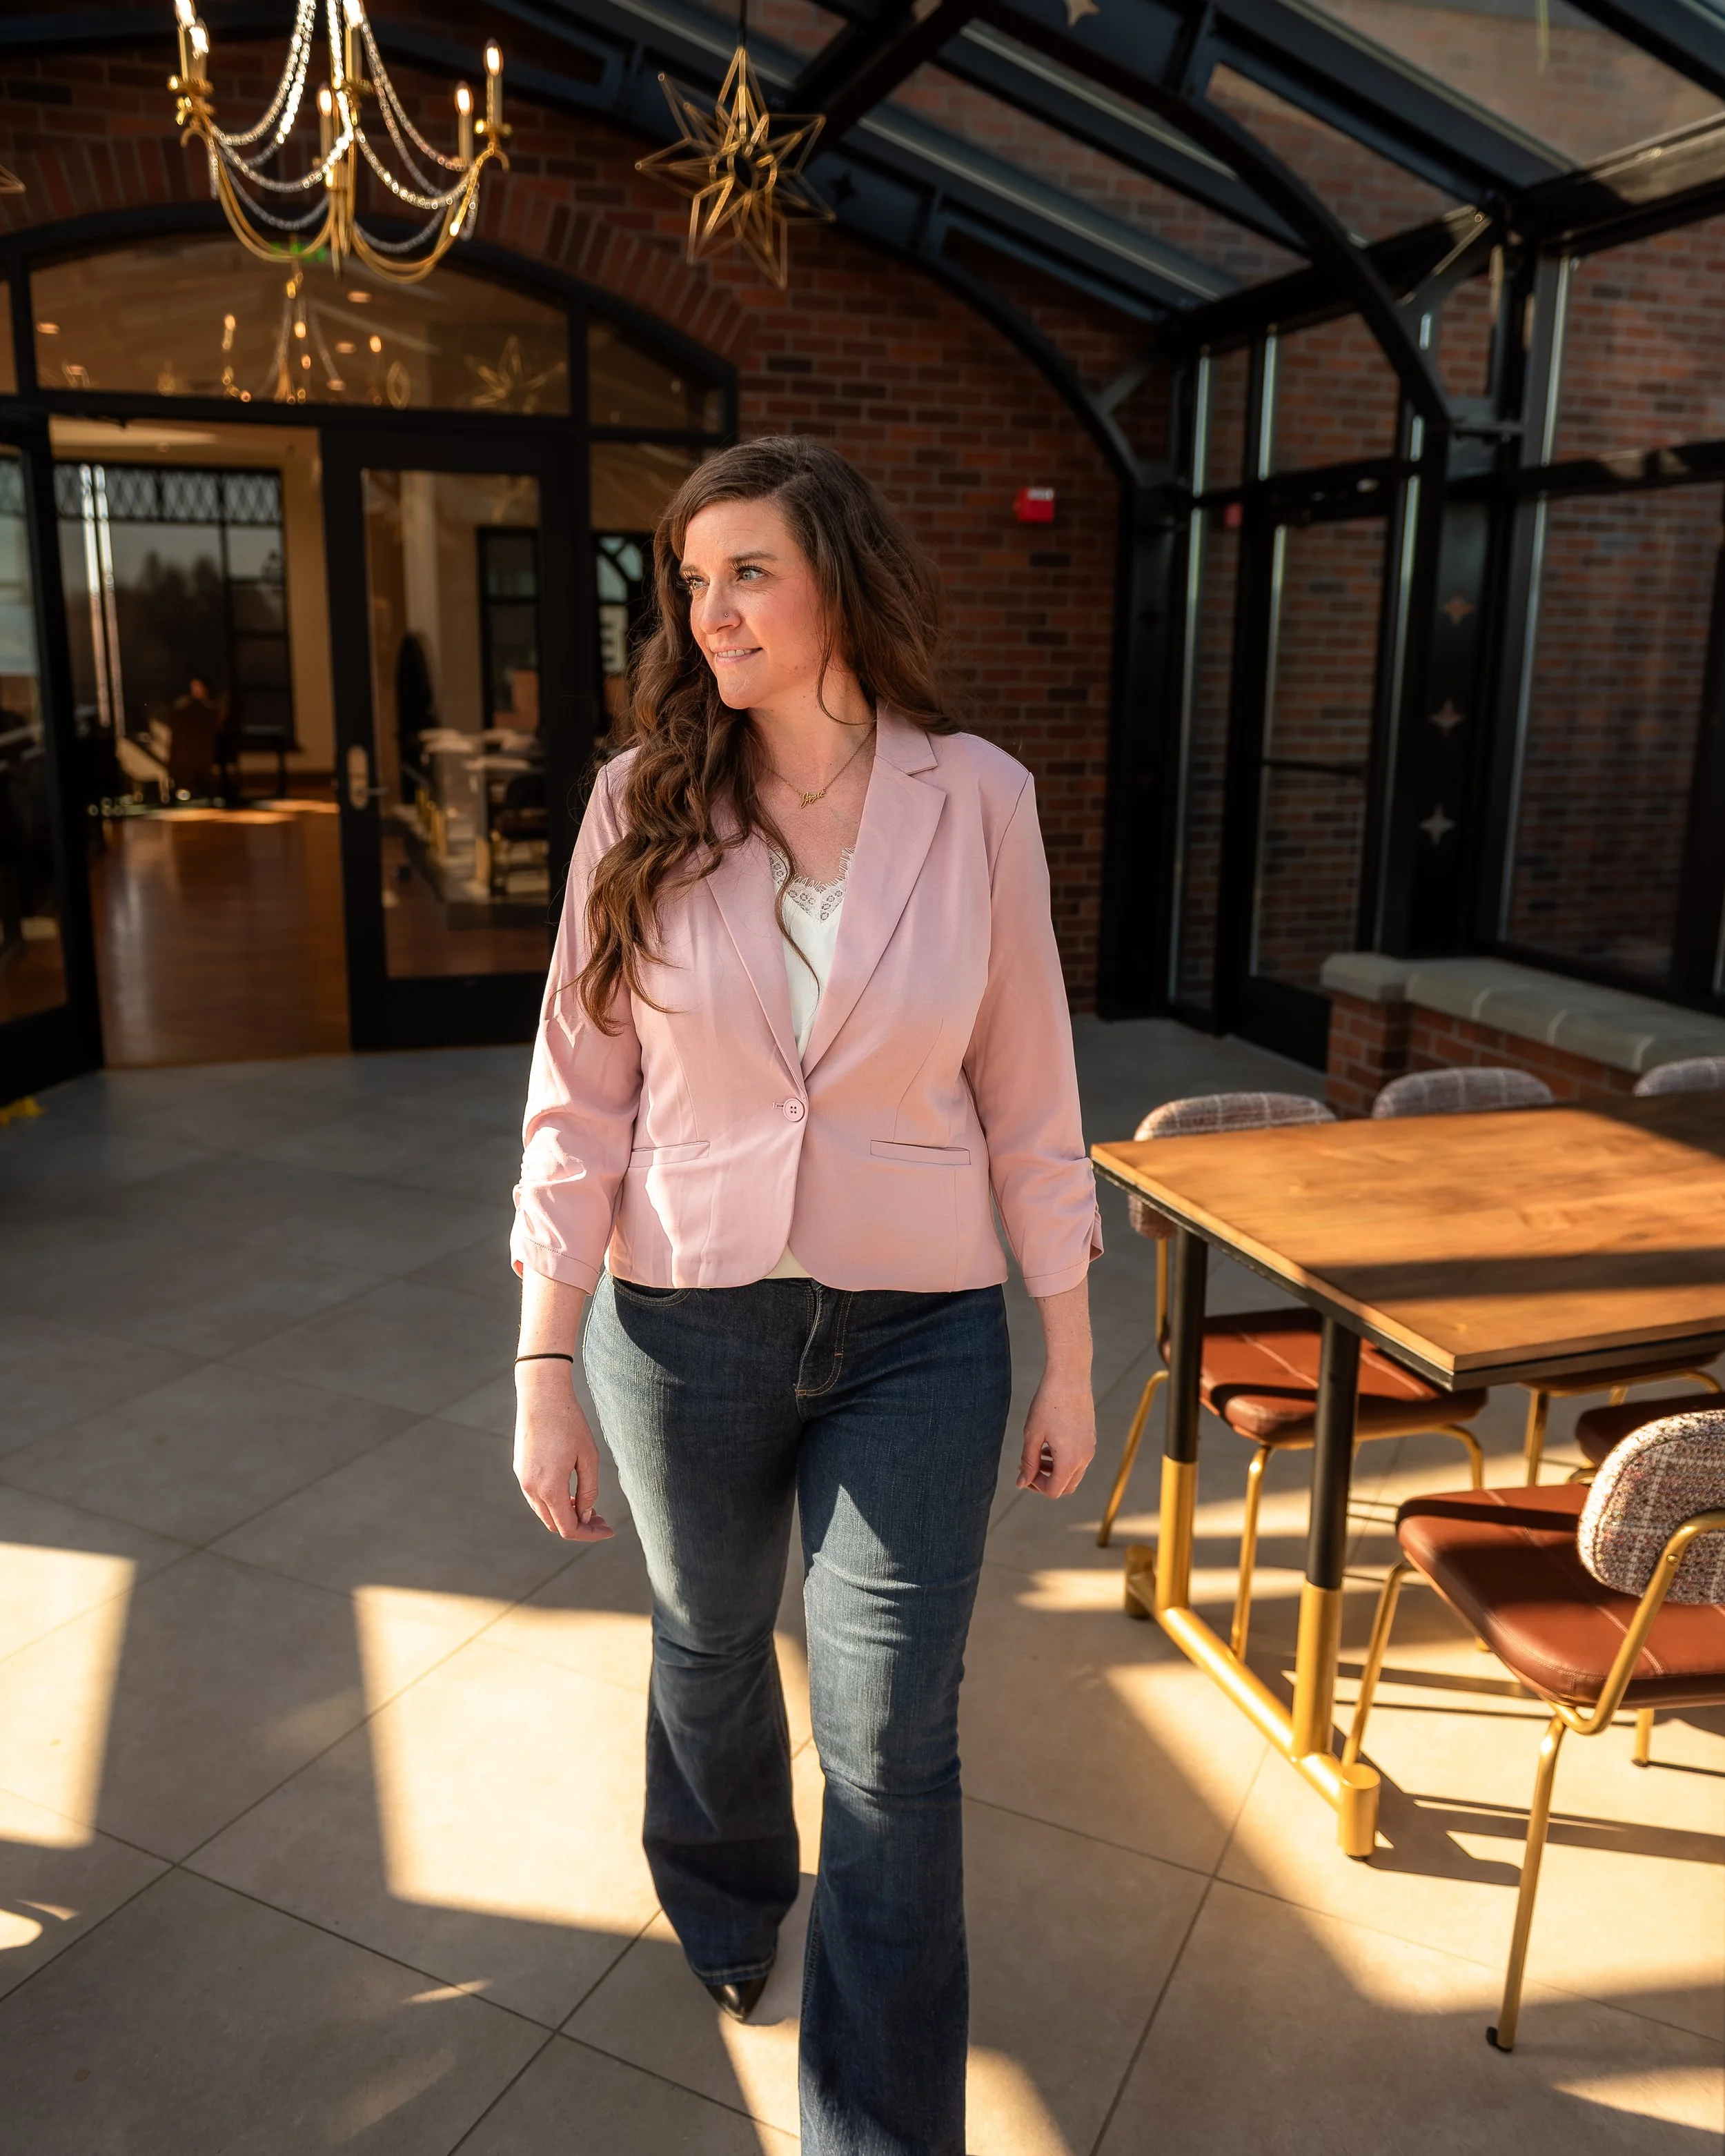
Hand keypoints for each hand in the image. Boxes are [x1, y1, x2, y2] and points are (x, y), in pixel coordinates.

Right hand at [513, 1361, 614, 1539]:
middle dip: (580, 1526)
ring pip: (545, 1512)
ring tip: (588, 1505)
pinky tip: (571, 1492)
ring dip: (566, 1514)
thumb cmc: (570, 1423)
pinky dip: (555, 1502)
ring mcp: (523, 1480)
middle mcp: (531, 1489)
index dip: (590, 1534)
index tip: (610, 1530)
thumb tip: (586, 1516)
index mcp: (550, 1488)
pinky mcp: (521, 1470)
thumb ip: (589, 1491)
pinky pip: (537, 1497)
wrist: (542, 1396)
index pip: (568, 1528)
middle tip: (602, 1518)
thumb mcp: (589, 1458)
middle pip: (555, 1524)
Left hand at [1017, 1365, 1094, 1498]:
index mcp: (1069, 1461)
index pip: (1053, 1491)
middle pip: (1066, 1487)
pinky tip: (1050, 1442)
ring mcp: (1090, 1448)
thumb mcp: (1032, 1435)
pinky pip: (1079, 1459)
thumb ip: (1028, 1462)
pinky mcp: (1091, 1438)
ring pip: (1073, 1473)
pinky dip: (1064, 1460)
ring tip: (1038, 1452)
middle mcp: (1084, 1458)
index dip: (1035, 1486)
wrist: (1069, 1377)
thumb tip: (1022, 1484)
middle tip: (1029, 1466)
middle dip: (1046, 1481)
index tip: (1023, 1470)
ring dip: (1055, 1471)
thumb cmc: (1047, 1404)